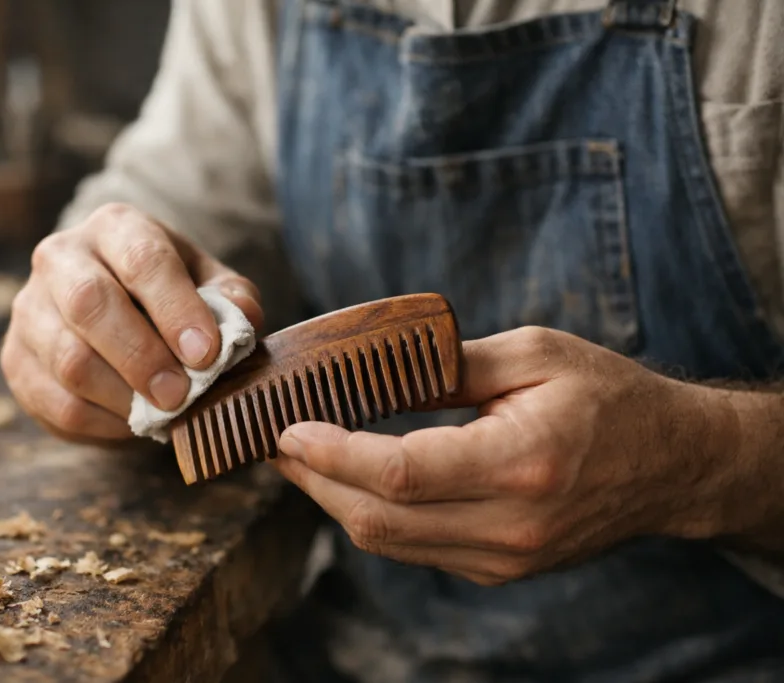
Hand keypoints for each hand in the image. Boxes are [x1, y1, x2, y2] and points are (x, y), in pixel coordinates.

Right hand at [1, 203, 262, 442]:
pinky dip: (101, 422)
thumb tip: (241, 320)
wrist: (116, 310)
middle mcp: (61, 257)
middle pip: (90, 304)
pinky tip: (132, 422)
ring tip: (162, 413)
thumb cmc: (170, 296)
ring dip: (123, 396)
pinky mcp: (16, 359)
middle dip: (142, 357)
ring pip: (68, 360)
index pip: (142, 259)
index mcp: (115, 227)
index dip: (176, 309)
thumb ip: (232, 300)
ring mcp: (30, 308)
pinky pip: (55, 402)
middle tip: (180, 395)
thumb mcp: (209, 286)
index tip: (206, 354)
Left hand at [272, 326, 734, 585]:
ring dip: (332, 500)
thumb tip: (370, 368)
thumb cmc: (607, 397)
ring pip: (388, 542)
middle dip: (313, 479)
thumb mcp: (534, 354)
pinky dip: (371, 515)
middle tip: (275, 439)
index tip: (287, 427)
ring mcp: (503, 558)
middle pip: (379, 518)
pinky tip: (349, 480)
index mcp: (521, 463)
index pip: (400, 473)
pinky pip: (412, 549)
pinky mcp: (497, 568)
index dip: (332, 453)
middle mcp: (510, 525)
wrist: (671, 464)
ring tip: (299, 456)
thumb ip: (449, 365)